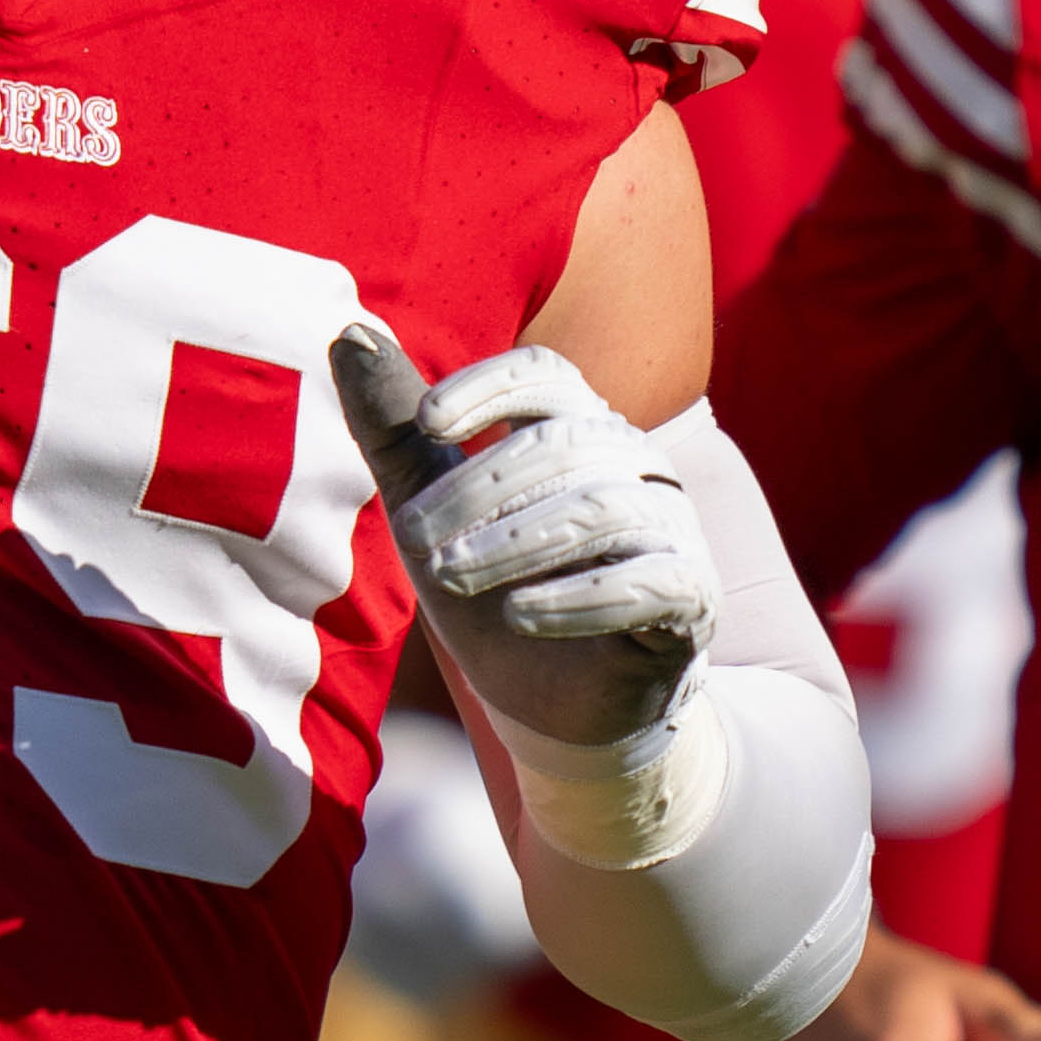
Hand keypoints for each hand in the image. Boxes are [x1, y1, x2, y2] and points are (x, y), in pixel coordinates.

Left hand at [332, 325, 711, 747]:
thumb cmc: (497, 588)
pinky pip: (652, 582)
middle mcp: (636, 465)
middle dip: (479, 489)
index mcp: (576, 428)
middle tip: (415, 544)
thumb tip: (349, 334)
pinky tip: (521, 617)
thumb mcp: (429, 508)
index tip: (428, 423)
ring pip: (605, 508)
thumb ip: (393, 431)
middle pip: (565, 443)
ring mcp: (673, 530)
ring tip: (450, 578)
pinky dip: (582, 598)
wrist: (561, 706)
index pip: (546, 375)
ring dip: (516, 542)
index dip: (491, 387)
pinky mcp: (691, 600)